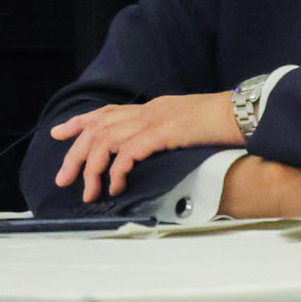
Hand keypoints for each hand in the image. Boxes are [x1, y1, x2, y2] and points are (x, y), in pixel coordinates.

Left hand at [48, 92, 239, 202]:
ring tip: (89, 193)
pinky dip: (117, 172)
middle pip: (97, 129)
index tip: (58, 133)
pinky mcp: (161, 132)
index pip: (106, 112)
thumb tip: (151, 152)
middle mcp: (147, 111)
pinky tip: (116, 188)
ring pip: (106, 141)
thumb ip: (166, 135)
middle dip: (75, 154)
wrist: (242, 114)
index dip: (80, 122)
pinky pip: (128, 152)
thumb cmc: (220, 124)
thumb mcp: (186, 127)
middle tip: (63, 179)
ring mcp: (153, 119)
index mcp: (151, 108)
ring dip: (92, 170)